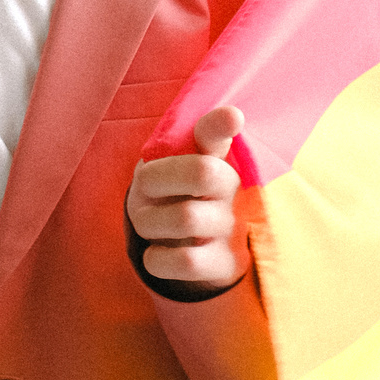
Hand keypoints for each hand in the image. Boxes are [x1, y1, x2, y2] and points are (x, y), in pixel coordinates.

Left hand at [125, 106, 250, 292]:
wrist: (201, 247)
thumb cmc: (179, 194)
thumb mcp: (175, 164)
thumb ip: (183, 142)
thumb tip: (228, 119)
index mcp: (219, 156)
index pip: (220, 134)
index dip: (223, 125)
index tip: (231, 116)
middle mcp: (234, 189)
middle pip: (201, 171)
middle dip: (156, 178)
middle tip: (145, 187)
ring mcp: (233, 227)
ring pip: (186, 218)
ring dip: (150, 222)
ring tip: (149, 223)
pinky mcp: (226, 262)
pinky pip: (185, 262)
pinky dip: (158, 259)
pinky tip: (159, 253)